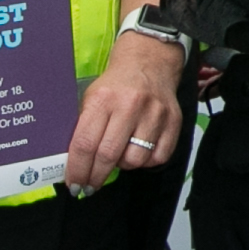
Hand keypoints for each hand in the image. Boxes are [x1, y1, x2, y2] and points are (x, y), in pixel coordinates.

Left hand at [66, 32, 188, 187]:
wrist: (150, 62)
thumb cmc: (115, 86)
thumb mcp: (92, 98)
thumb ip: (84, 128)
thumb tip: (74, 165)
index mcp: (103, 99)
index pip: (85, 143)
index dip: (78, 170)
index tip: (75, 185)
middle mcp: (130, 105)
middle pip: (108, 155)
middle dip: (96, 177)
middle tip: (90, 187)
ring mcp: (155, 114)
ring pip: (135, 160)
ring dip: (124, 165)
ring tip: (120, 156)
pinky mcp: (174, 121)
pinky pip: (158, 157)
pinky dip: (146, 161)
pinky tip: (139, 151)